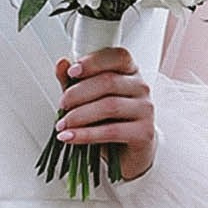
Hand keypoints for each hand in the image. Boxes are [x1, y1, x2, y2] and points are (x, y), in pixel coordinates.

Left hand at [54, 47, 154, 180]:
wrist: (125, 151)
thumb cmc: (107, 120)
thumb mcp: (87, 98)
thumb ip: (74, 81)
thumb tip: (62, 64)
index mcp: (129, 71)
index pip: (117, 56)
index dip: (94, 62)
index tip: (72, 72)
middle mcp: (140, 87)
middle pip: (109, 82)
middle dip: (78, 93)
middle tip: (62, 105)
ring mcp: (145, 109)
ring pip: (109, 106)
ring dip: (79, 115)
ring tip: (62, 124)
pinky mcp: (144, 133)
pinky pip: (111, 131)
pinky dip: (86, 135)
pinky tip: (71, 137)